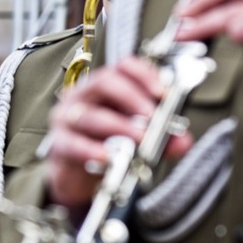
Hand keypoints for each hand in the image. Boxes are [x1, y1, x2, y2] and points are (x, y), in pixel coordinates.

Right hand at [46, 57, 192, 209]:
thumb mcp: (137, 138)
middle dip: (132, 97)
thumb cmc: (105, 145)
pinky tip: (109, 157)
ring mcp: (67, 118)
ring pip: (90, 114)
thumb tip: (183, 141)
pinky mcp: (59, 143)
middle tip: (152, 116)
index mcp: (104, 87)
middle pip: (104, 82)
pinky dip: (92, 150)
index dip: (143, 74)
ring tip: (139, 138)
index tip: (163, 92)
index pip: (121, 67)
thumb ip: (161, 138)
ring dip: (118, 126)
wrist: (76, 175)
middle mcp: (83, 96)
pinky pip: (74, 144)